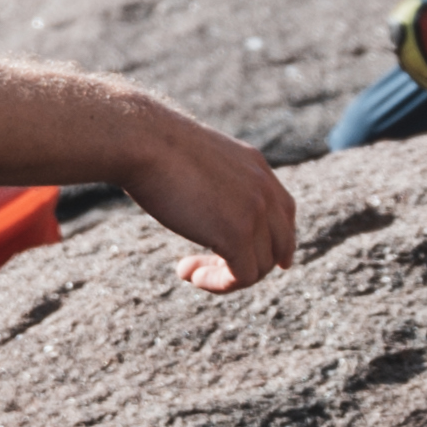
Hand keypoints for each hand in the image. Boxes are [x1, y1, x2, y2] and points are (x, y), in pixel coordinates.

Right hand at [127, 109, 302, 295]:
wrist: (142, 142)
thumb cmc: (152, 148)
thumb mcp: (194, 160)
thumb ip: (210, 181)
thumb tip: (205, 205)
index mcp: (255, 166)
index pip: (284, 211)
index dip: (277, 241)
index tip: (261, 262)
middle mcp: (263, 187)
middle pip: (278, 243)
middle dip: (246, 263)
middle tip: (204, 266)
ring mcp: (255, 210)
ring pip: (260, 266)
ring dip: (225, 277)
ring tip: (189, 270)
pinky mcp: (238, 233)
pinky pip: (242, 276)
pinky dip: (218, 284)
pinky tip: (188, 274)